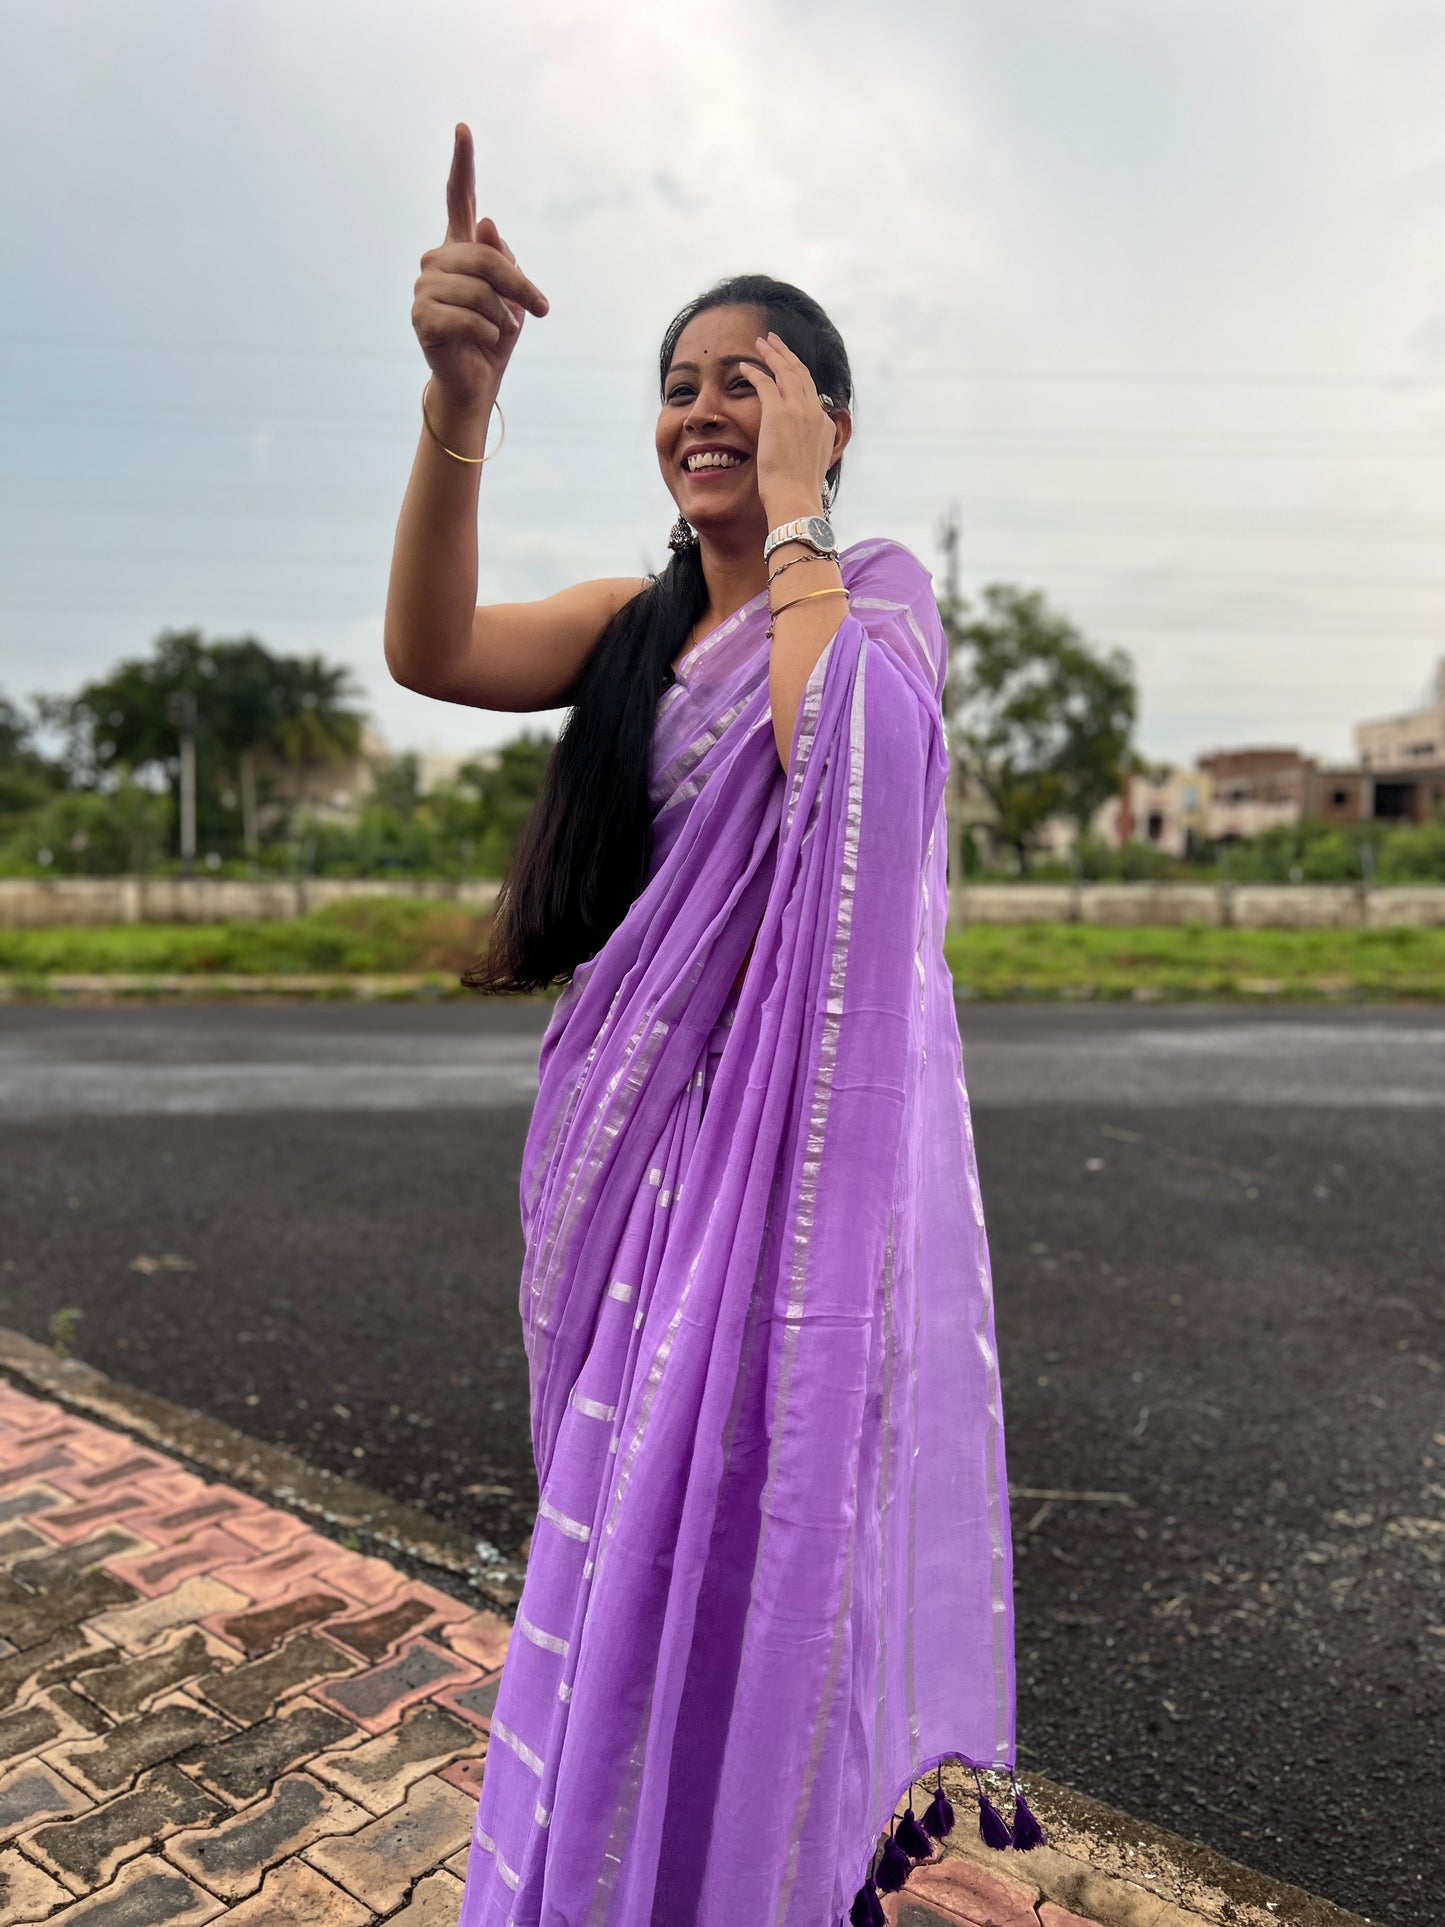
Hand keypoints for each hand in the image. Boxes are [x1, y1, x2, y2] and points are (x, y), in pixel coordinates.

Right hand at [411, 123, 548, 409]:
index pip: (459, 199)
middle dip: (519, 286)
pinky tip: (485, 342)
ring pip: (478, 290)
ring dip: (502, 316)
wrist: (478, 380)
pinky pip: (467, 317)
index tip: (463, 128)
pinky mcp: (421, 318)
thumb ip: (504, 259)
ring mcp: (424, 288)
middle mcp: (437, 261)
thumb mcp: (513, 295)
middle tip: (541, 309)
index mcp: (460, 248)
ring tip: (501, 331)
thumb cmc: (496, 334)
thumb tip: (487, 223)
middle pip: (485, 256)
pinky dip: (488, 333)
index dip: (463, 165)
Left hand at [740, 332, 839, 521]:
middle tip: (774, 341)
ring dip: (772, 353)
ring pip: (785, 371)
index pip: (811, 394)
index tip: (787, 369)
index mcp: (824, 426)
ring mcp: (798, 411)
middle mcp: (814, 413)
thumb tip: (803, 452)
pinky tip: (745, 365)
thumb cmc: (798, 493)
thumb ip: (810, 451)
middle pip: (801, 374)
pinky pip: (765, 382)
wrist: (795, 499)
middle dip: (786, 354)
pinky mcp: (778, 413)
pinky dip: (755, 370)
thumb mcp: (811, 468)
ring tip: (761, 342)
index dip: (798, 378)